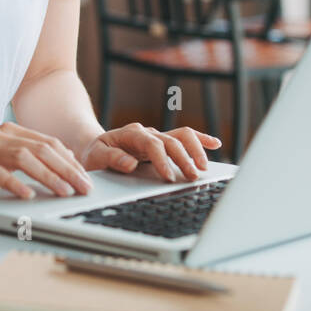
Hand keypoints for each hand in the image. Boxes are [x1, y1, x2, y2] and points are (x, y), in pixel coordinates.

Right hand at [0, 121, 93, 200]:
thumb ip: (23, 155)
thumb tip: (59, 165)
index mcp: (8, 131)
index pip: (48, 142)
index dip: (69, 159)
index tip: (85, 177)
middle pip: (42, 149)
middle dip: (68, 169)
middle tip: (84, 187)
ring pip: (25, 159)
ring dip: (49, 176)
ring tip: (65, 192)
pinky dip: (16, 184)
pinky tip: (29, 196)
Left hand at [80, 124, 221, 181]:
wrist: (95, 147)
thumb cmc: (95, 154)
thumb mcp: (95, 157)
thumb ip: (111, 159)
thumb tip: (130, 163)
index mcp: (130, 134)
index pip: (151, 143)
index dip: (162, 160)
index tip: (169, 177)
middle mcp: (146, 133)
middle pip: (171, 140)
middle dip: (184, 158)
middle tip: (192, 177)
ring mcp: (156, 136)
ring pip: (182, 136)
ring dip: (195, 150)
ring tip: (204, 168)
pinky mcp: (163, 143)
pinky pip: (185, 137)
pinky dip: (200, 140)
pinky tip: (215, 144)